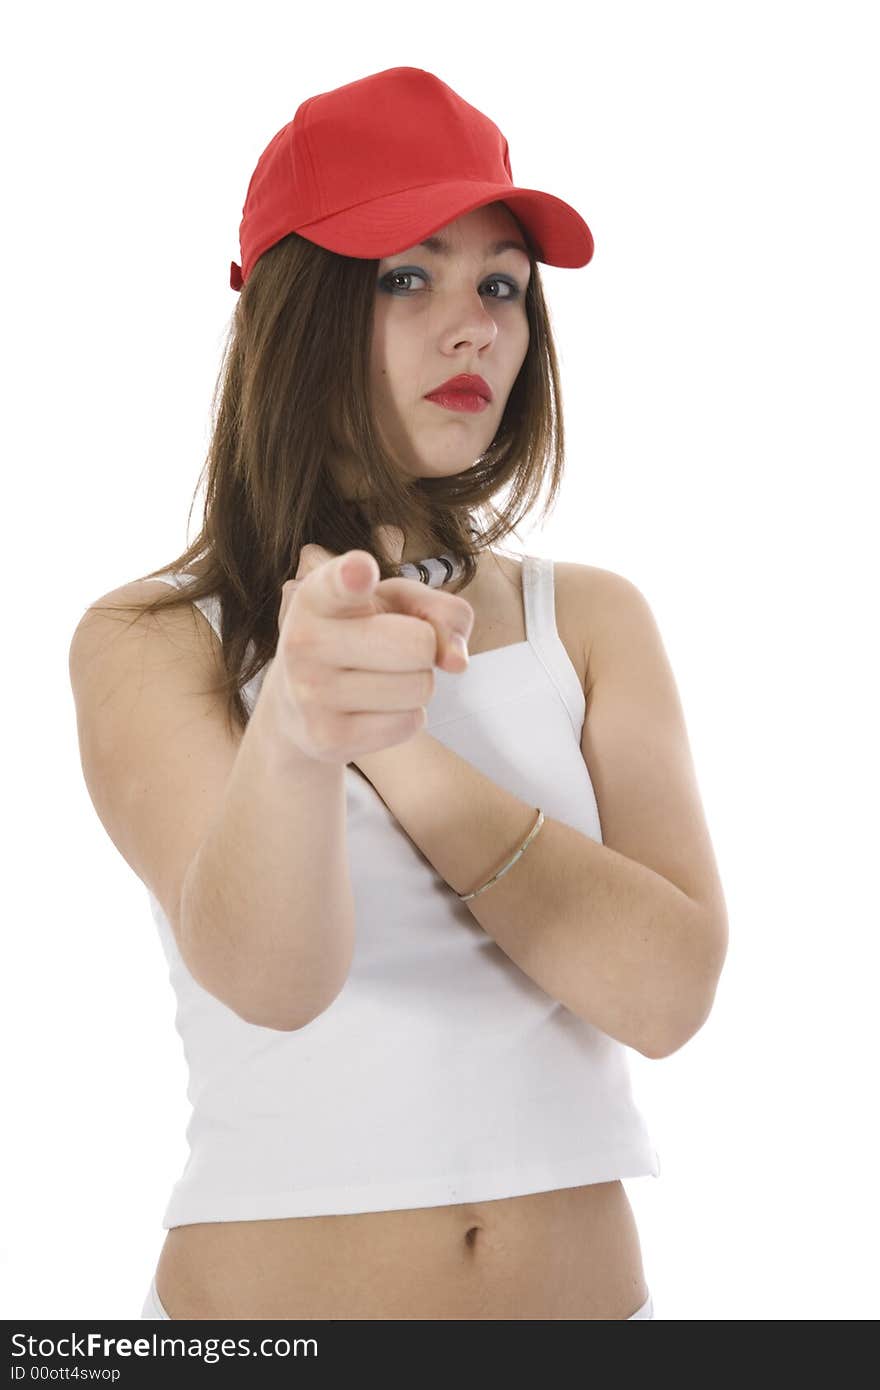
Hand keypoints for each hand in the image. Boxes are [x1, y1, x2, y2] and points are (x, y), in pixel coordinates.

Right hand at [273, 526, 472, 765]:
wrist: (298, 706)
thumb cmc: (358, 637)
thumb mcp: (396, 606)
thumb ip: (440, 611)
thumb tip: (457, 662)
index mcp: (316, 597)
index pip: (339, 583)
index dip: (353, 576)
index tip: (360, 571)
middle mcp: (304, 642)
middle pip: (418, 644)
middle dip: (423, 648)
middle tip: (390, 650)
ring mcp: (310, 694)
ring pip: (419, 688)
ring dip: (414, 685)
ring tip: (377, 679)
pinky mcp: (327, 738)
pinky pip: (408, 723)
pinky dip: (404, 717)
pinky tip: (370, 709)